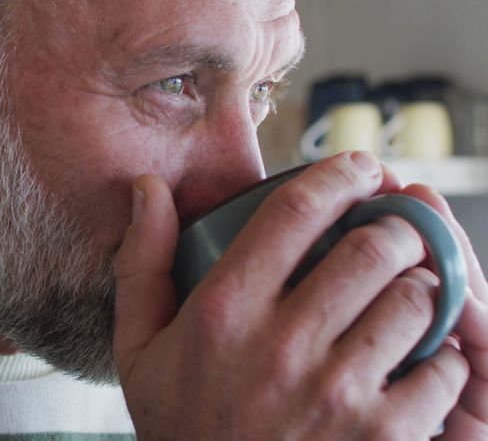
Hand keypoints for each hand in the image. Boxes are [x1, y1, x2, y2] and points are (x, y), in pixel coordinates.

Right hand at [113, 152, 469, 439]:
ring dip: (422, 284)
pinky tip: (419, 355)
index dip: (339, 174)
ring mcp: (335, 393)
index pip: (293, 213)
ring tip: (410, 288)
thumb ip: (142, 265)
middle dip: (396, 226)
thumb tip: (148, 189)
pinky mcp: (380, 435)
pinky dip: (441, 353)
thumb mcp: (140, 347)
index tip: (361, 167)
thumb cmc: (180, 423)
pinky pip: (440, 367)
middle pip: (371, 248)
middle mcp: (281, 345)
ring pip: (414, 300)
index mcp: (222, 312)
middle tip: (395, 230)